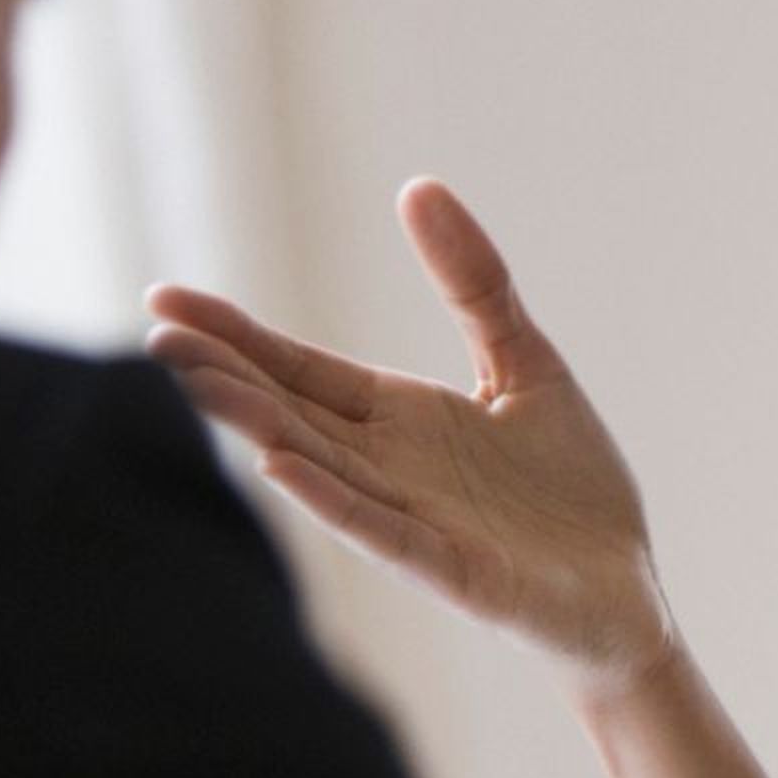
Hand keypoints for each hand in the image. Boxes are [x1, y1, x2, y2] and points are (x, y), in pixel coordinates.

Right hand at [143, 180, 675, 695]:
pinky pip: (384, 533)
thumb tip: (418, 186)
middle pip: (291, 413)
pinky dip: (332, 501)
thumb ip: (475, 284)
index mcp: (399, 418)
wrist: (626, 591)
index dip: (236, 336)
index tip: (165, 301)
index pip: (300, 369)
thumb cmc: (569, 490)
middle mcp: (389, 468)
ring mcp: (415, 521)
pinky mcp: (454, 572)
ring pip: (320, 467)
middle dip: (223, 377)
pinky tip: (281, 468)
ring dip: (260, 428)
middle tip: (151, 339)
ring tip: (198, 386)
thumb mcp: (527, 362)